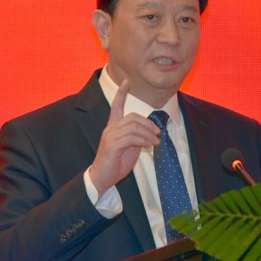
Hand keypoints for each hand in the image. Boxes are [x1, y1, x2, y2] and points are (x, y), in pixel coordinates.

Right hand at [90, 79, 160, 196]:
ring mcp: (110, 136)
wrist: (102, 178)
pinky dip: (144, 140)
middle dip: (148, 123)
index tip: (126, 82)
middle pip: (132, 117)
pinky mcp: (112, 146)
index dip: (121, 93)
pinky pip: (131, 137)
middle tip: (158, 133)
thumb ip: (137, 138)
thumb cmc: (116, 163)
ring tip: (156, 141)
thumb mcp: (130, 148)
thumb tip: (151, 134)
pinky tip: (149, 145)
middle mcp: (110, 129)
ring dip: (148, 133)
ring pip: (133, 126)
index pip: (116, 106)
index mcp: (113, 127)